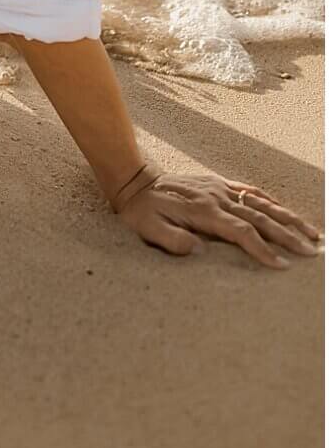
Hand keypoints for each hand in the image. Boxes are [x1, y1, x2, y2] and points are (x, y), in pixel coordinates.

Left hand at [115, 165, 322, 266]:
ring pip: (261, 202)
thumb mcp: (149, 228)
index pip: (242, 231)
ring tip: (310, 232)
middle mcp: (217, 197)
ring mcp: (220, 188)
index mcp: (204, 211)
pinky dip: (271, 201)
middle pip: (260, 217)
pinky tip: (285, 211)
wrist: (136, 182)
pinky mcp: (218, 183)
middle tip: (309, 252)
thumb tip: (198, 251)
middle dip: (287, 235)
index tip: (281, 265)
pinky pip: (250, 191)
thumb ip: (172, 239)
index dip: (262, 249)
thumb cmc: (142, 211)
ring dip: (287, 217)